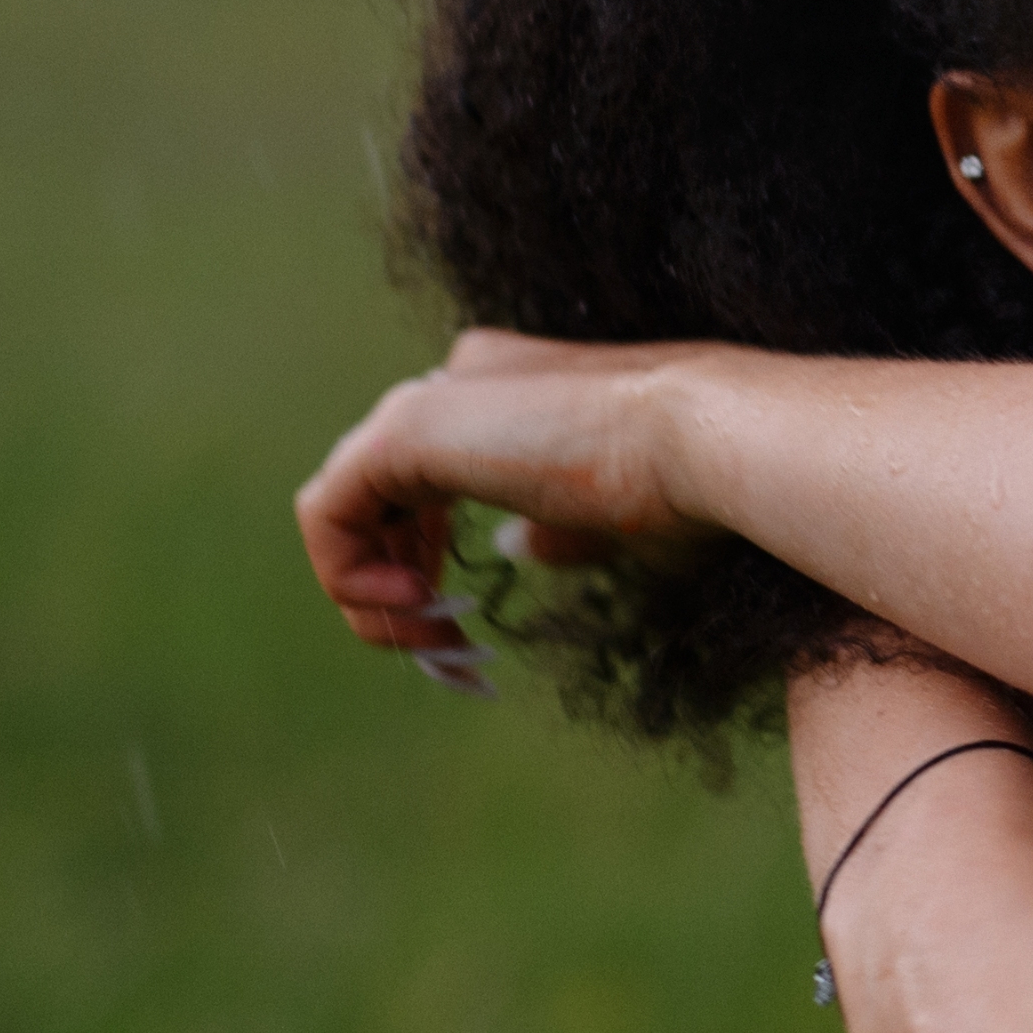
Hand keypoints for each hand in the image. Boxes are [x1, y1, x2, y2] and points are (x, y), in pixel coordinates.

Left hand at [290, 328, 715, 681]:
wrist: (703, 439)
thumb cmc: (690, 487)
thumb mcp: (610, 522)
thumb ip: (553, 526)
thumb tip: (517, 547)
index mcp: (509, 388)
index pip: (427, 477)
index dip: (429, 562)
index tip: (472, 631)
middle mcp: (462, 380)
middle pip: (380, 497)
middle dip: (399, 587)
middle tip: (449, 652)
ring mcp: (430, 398)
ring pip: (348, 508)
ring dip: (374, 595)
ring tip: (436, 642)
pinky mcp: (405, 429)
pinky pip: (329, 513)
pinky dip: (350, 574)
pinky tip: (415, 606)